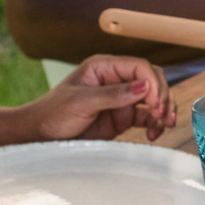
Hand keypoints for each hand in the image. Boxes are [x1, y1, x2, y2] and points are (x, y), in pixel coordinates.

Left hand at [29, 55, 176, 140]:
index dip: (153, 82)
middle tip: (163, 114)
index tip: (156, 102)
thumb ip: (113, 95)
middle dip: (162, 96)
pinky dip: (154, 124)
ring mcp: (120, 100)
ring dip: (163, 110)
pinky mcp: (122, 118)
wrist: (40, 138)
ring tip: (164, 125)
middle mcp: (115, 80)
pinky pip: (146, 118)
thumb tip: (144, 87)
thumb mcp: (81, 102)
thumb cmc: (53, 114)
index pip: (139, 67)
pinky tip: (154, 133)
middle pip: (151, 80)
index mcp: (104, 67)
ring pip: (153, 99)